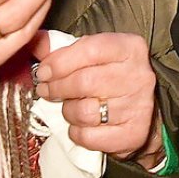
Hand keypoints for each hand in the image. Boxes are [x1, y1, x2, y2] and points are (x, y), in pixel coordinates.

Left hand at [33, 32, 162, 167]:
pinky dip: (77, 132)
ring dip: (67, 111)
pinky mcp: (132, 135)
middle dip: (57, 88)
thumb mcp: (93, 54)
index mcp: (130, 48)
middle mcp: (139, 75)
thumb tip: (34, 41)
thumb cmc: (110, 76)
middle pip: (84, 82)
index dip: (60, 62)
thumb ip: (63, 47)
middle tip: (46, 91)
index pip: (90, 50)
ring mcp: (138, 107)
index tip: (42, 72)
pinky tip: (80, 125)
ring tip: (69, 107)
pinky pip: (89, 136)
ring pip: (84, 112)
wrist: (144, 110)